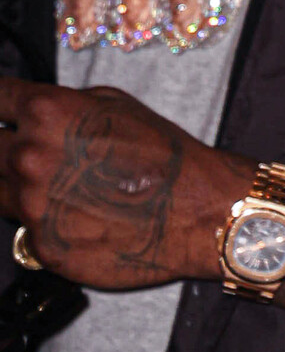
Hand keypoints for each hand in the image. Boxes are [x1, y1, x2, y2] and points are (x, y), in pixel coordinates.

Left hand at [0, 78, 255, 291]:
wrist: (198, 211)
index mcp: (45, 113)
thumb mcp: (112, 104)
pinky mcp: (43, 246)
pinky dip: (44, 223)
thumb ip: (60, 107)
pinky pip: (25, 231)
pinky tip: (79, 216)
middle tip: (33, 156)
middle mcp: (30, 157)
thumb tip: (31, 115)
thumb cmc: (165, 156)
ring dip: (15, 187)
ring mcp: (32, 206)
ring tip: (59, 188)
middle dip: (3, 148)